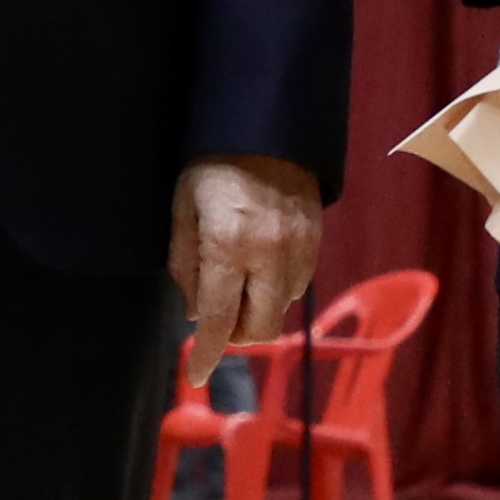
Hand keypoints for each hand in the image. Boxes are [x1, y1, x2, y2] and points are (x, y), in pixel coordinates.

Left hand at [170, 156, 322, 370]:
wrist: (267, 124)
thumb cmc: (213, 162)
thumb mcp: (183, 206)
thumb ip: (185, 263)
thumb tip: (194, 310)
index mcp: (228, 246)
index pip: (217, 320)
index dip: (206, 354)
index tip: (195, 375)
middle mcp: (269, 255)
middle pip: (257, 329)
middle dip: (234, 334)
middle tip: (217, 316)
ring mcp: (298, 249)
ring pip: (280, 310)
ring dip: (256, 311)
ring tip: (237, 282)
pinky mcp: (316, 240)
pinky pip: (298, 286)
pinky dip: (276, 290)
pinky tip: (260, 266)